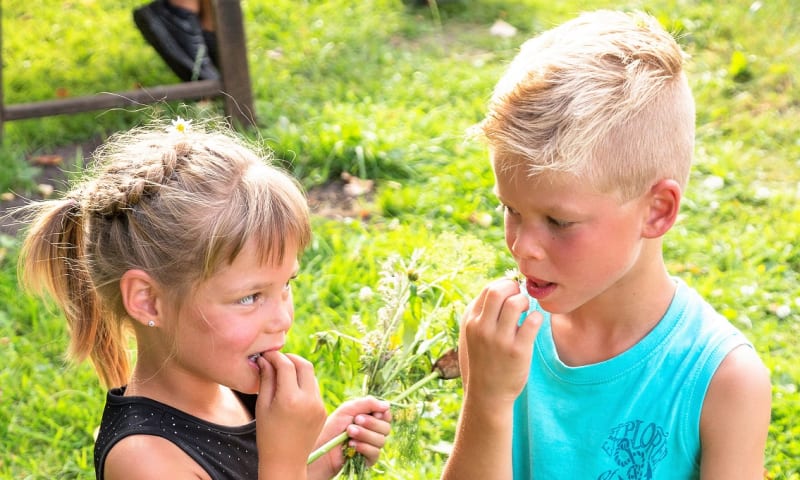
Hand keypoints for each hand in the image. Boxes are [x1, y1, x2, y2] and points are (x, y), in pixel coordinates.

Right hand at [255, 352, 326, 477]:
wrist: (285, 461)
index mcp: (290, 399)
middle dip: (291, 358)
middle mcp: (308, 400)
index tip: (267, 355)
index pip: (286, 365)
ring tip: (283, 375)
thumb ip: (266, 380)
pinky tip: (292, 391)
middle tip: (278, 360)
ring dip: (299, 371)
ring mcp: (319, 405)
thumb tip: (266, 360)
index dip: (275, 356)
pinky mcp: (323, 411)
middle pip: (304, 364)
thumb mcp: (262, 406)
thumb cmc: (268, 435)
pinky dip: (304, 384)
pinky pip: (315, 390)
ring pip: (311, 376)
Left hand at [308, 396, 391, 479]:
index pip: (386, 415)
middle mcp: (373, 432)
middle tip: (355, 421)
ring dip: (365, 435)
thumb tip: (387, 405)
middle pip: (386, 428)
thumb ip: (367, 403)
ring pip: (381, 440)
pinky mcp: (368, 459)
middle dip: (371, 423)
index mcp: (370, 418)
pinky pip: (375, 453)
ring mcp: (371, 446)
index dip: (382, 413)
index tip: (373, 412)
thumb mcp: (348, 409)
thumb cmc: (332, 427)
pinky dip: (364, 447)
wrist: (320, 448)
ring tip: (349, 433)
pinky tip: (351, 445)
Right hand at [461, 278, 541, 406]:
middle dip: (514, 288)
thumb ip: (482, 312)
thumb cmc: (483, 359)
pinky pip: (532, 321)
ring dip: (526, 301)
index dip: (504, 285)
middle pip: (498, 291)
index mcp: (471, 321)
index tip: (512, 293)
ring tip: (527, 311)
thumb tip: (502, 288)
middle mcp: (483, 328)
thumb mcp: (472, 334)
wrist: (487, 393)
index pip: (488, 289)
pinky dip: (537, 317)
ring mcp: (499, 340)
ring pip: (516, 303)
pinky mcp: (517, 351)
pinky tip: (534, 323)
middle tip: (521, 297)